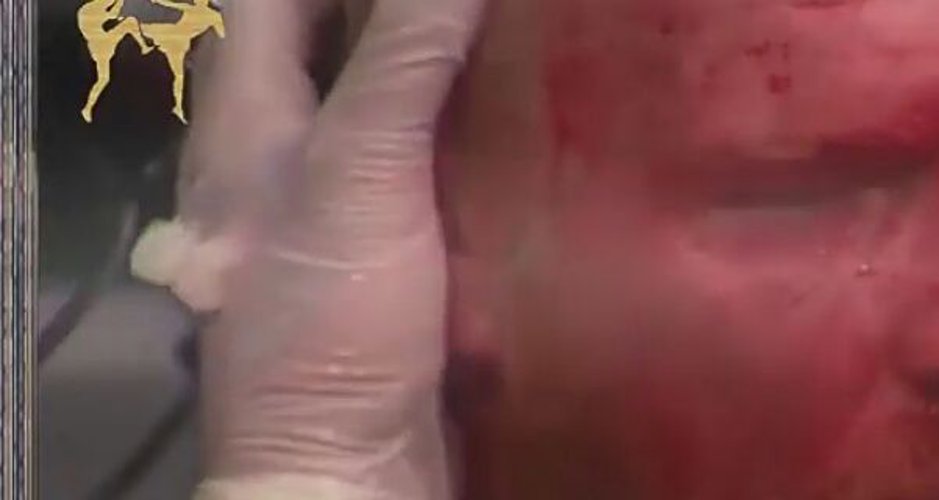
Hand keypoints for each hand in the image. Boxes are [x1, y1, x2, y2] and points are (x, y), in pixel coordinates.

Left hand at [131, 0, 482, 496]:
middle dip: (402, 16)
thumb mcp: (359, 172)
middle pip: (330, 51)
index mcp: (245, 122)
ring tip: (515, 44)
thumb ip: (402, 61)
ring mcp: (335, 213)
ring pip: (383, 113)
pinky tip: (524, 134)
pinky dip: (465, 143)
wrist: (348, 468)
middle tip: (487, 10)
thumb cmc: (328, 318)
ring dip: (440, 76)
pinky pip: (424, 177)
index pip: (272, 4)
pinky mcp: (389, 262)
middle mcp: (280, 158)